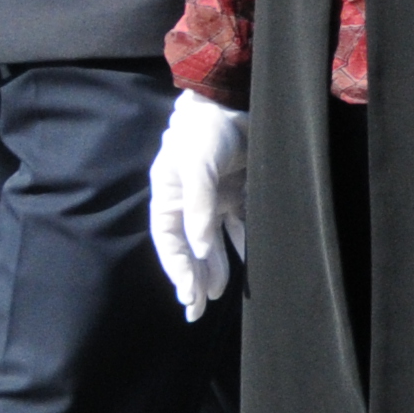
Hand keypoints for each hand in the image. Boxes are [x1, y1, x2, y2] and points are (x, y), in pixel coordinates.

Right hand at [147, 91, 248, 319]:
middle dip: (191, 278)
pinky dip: (240, 246)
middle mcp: (189, 201)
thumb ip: (198, 208)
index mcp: (169, 195)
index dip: (177, 269)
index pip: (169, 241)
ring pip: (213, 242)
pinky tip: (245, 266)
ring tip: (215, 295)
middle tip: (196, 311)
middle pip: (189, 248)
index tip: (187, 295)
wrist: (235, 101)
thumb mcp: (197, 166)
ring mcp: (214, 198)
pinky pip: (238, 226)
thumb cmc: (207, 131)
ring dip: (214, 267)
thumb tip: (199, 250)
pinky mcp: (238, 193)